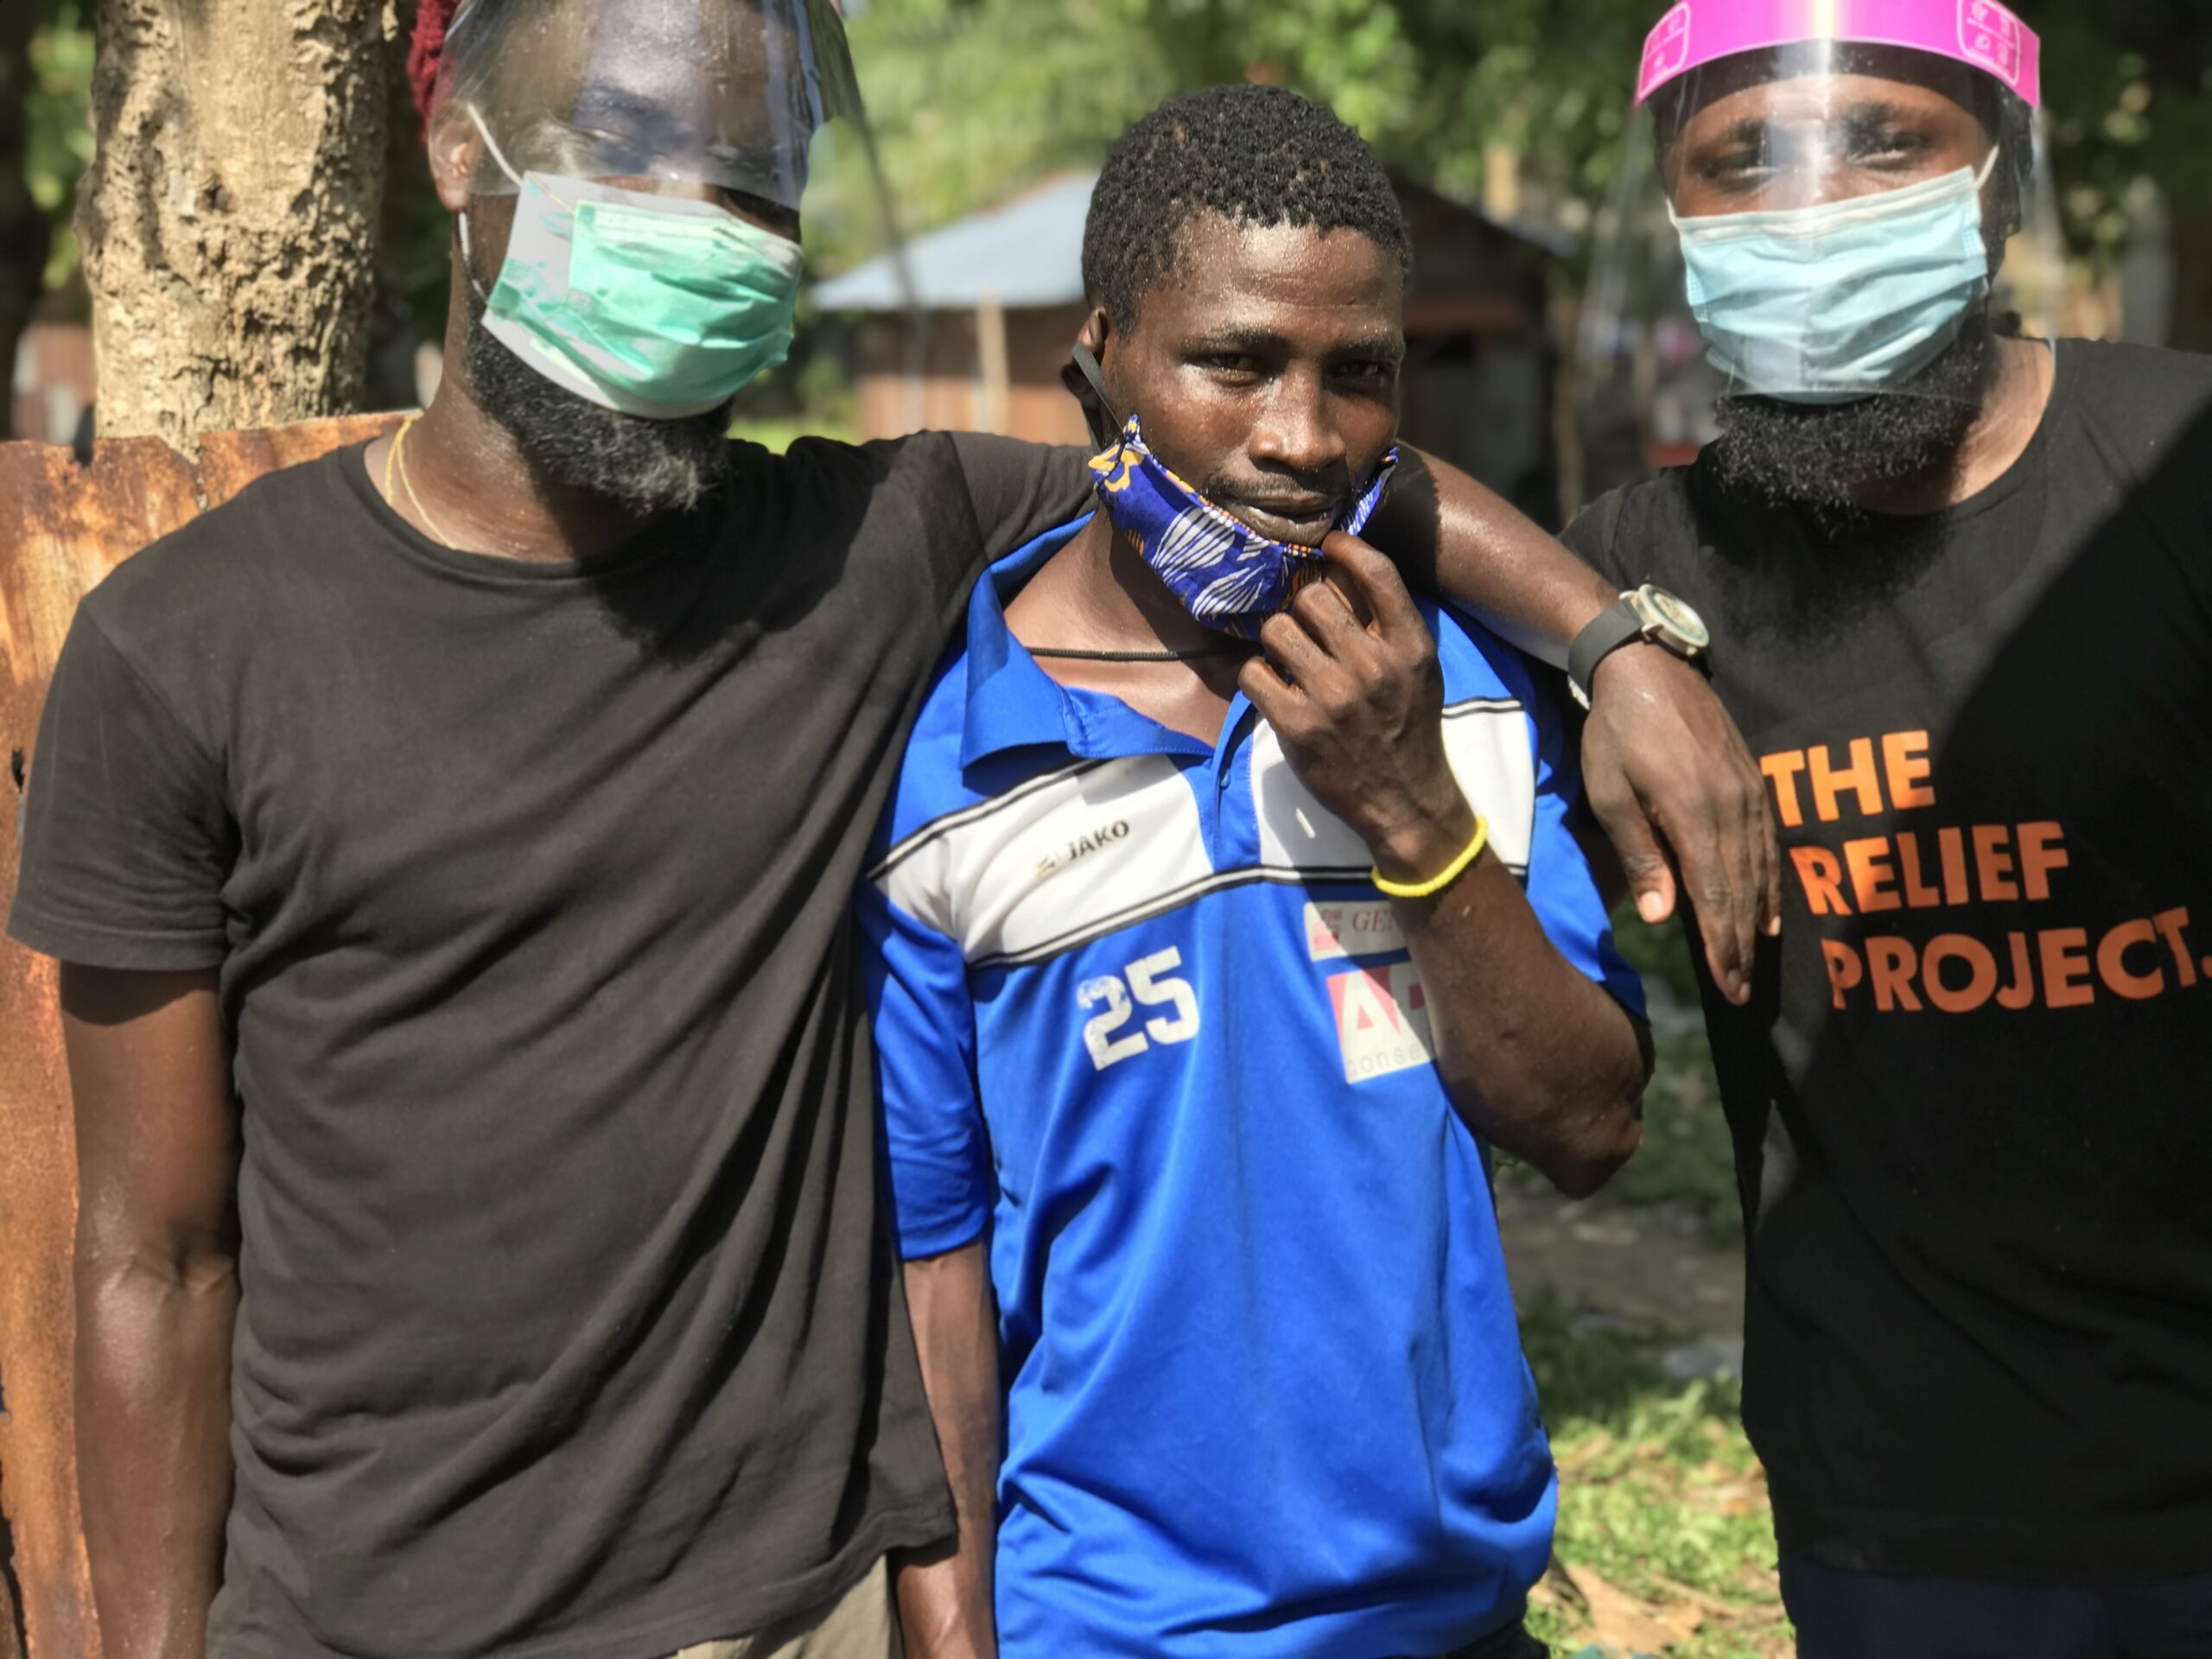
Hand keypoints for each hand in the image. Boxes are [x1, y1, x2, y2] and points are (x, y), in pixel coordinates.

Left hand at [1239, 531, 1473, 881]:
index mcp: (1410, 646)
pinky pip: (1255, 672)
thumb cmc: (1408, 727)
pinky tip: (1272, 686)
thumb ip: (1390, 625)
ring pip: (1276, 629)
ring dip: (1276, 640)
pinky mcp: (1299, 726)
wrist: (1404, 798)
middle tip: (1304, 628)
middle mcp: (1373, 666)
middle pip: (1313, 597)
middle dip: (1302, 608)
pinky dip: (1257, 675)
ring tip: (1287, 658)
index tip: (1328, 546)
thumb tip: (1342, 571)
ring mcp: (1334, 697)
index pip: (1376, 573)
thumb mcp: (1419, 670)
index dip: (1346, 548)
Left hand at [1580, 645, 1780, 1004]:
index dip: (1723, 946)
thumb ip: (1641, 856)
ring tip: (1755, 961)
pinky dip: (1772, 882)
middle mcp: (1732, 807)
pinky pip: (1770, 843)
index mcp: (1693, 814)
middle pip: (1743, 892)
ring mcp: (1750, 792)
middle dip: (1742, 947)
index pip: (1715, 896)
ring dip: (1759, 921)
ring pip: (1762, 870)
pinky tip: (1769, 909)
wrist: (1647, 668)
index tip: (1728, 986)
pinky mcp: (1755, 780)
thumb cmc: (1615, 734)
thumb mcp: (1611, 795)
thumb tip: (1662, 917)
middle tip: (1742, 992)